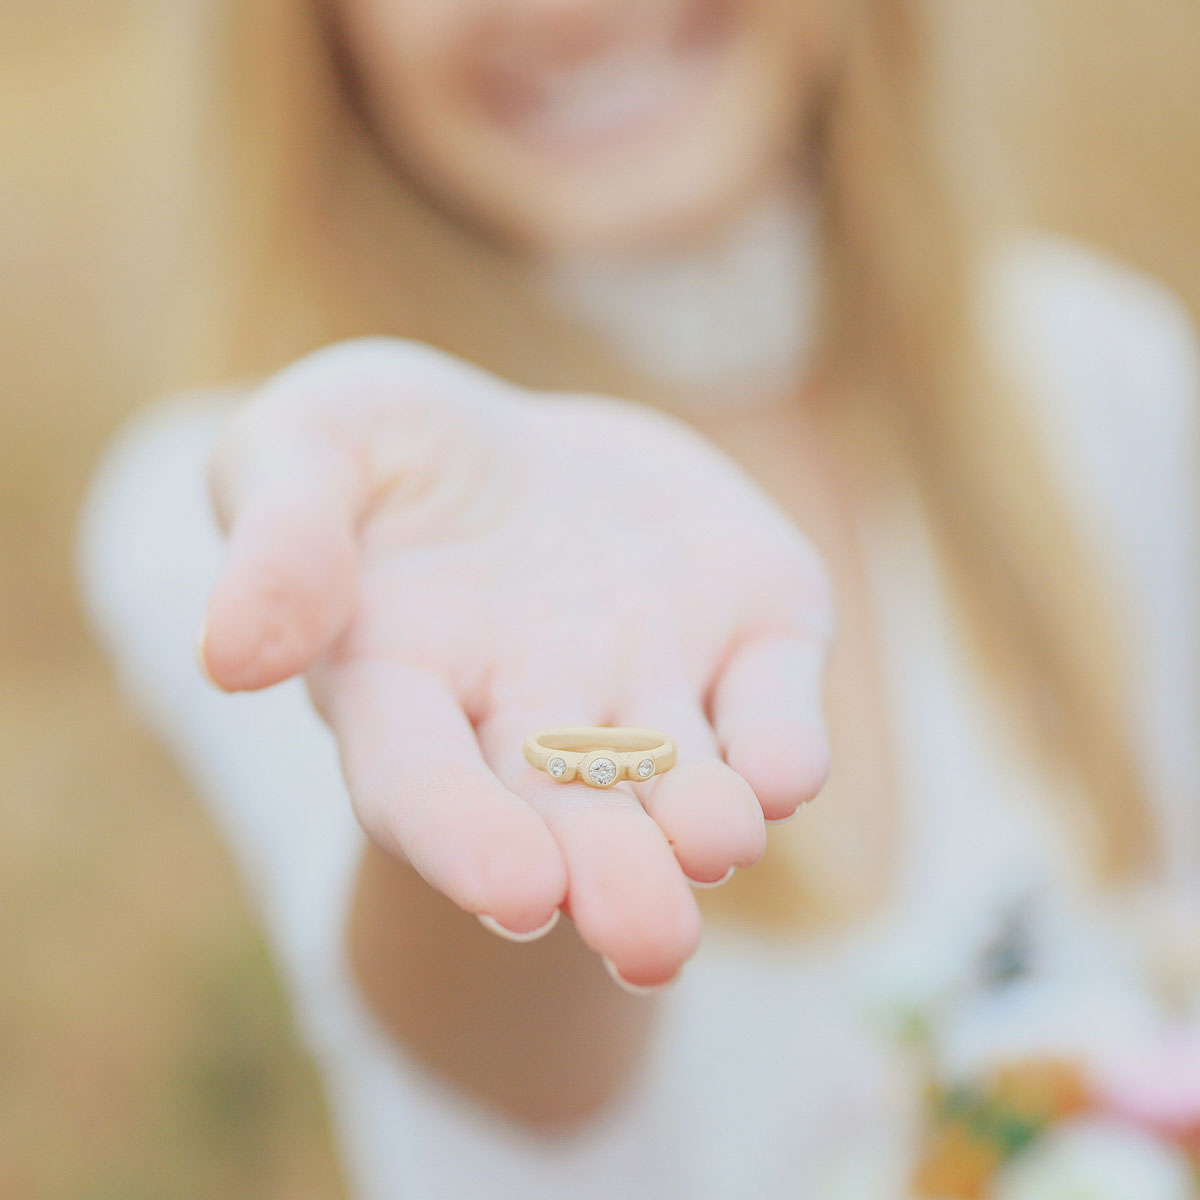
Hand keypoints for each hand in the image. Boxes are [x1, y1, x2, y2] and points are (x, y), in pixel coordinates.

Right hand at [198, 339, 832, 988]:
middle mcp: (531, 715)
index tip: (516, 891)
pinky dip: (780, 740)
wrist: (520, 447)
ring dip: (704, 824)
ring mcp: (645, 681)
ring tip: (718, 846)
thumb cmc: (388, 448)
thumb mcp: (308, 444)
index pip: (421, 779)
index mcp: (408, 684)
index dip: (463, 836)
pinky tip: (785, 773)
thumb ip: (278, 537)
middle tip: (650, 937)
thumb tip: (236, 658)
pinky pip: (768, 702)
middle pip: (565, 815)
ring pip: (677, 779)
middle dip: (610, 876)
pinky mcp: (740, 635)